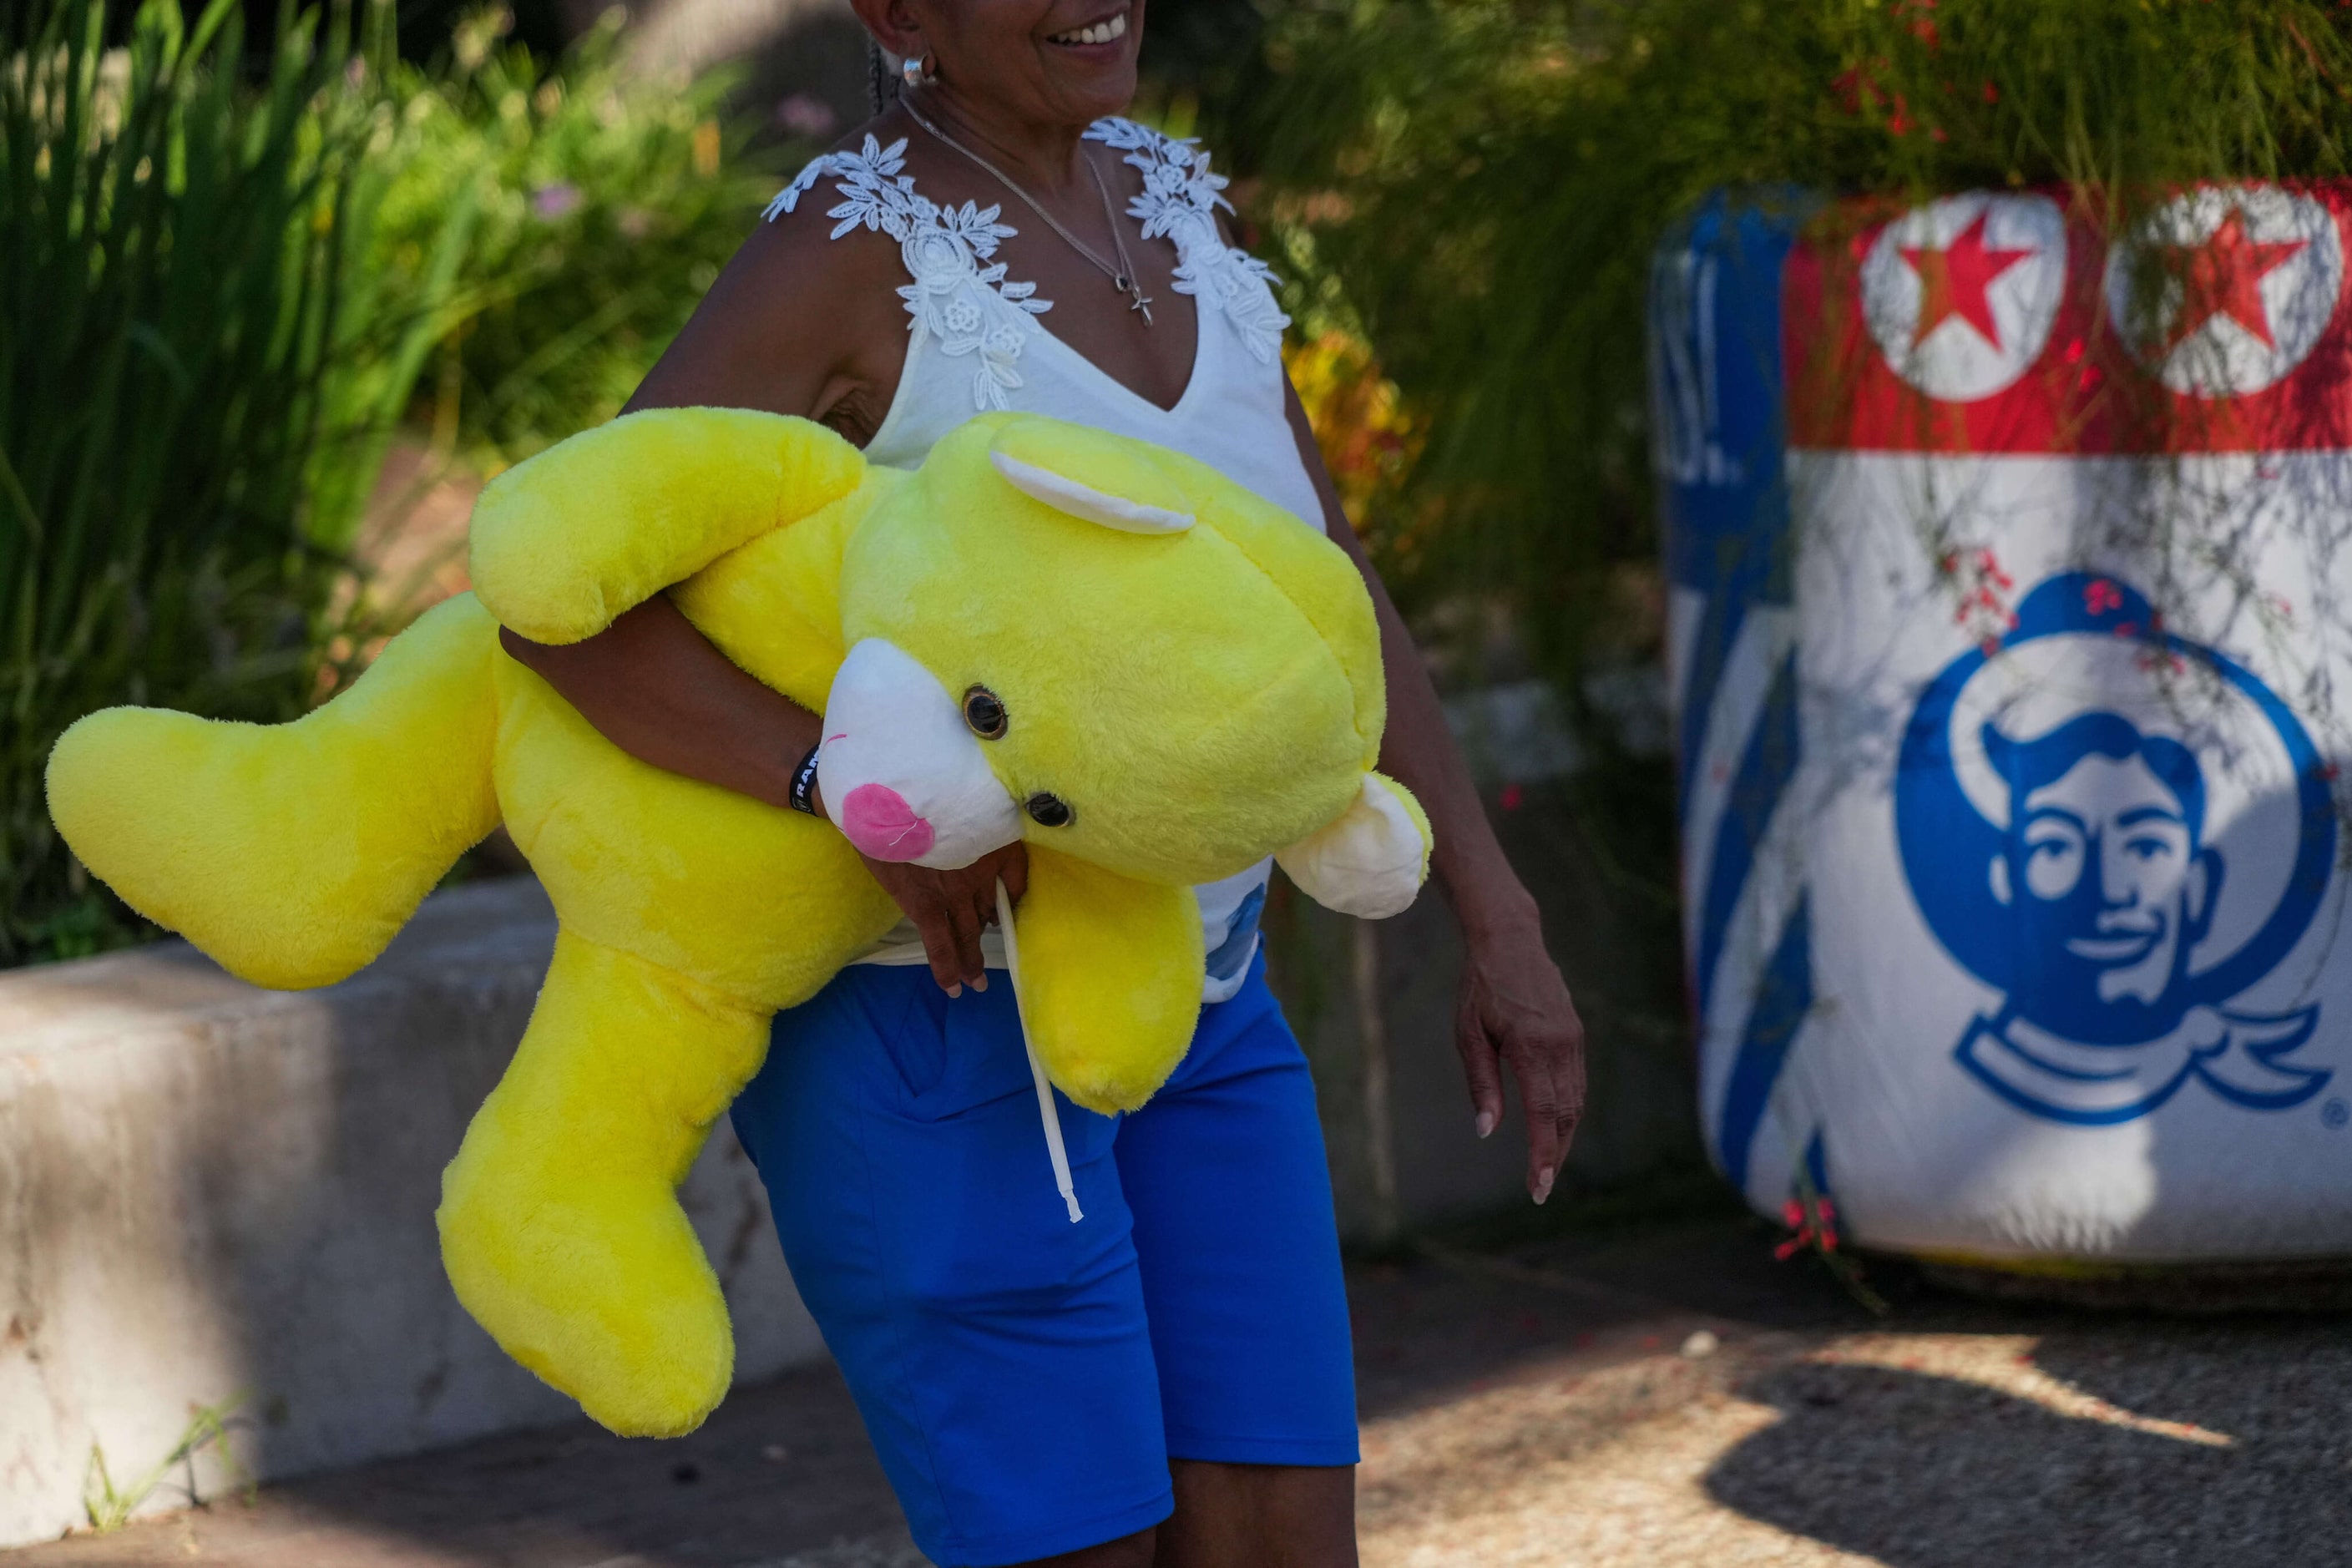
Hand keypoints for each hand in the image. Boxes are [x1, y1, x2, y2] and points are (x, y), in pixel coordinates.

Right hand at [810, 777, 1027, 994]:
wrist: (886, 796)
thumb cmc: (922, 788)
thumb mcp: (964, 798)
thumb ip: (977, 819)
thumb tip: (974, 835)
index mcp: (995, 842)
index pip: (1015, 878)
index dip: (1012, 895)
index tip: (1006, 905)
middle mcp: (982, 870)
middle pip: (992, 909)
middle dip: (994, 930)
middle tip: (995, 947)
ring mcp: (955, 892)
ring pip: (970, 932)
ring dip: (973, 958)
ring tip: (976, 981)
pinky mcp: (926, 906)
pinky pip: (941, 944)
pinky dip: (948, 967)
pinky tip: (954, 986)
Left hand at [1455, 910, 1586, 1203]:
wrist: (1511, 941)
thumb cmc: (1481, 988)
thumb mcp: (1468, 1033)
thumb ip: (1481, 1084)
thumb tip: (1487, 1131)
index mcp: (1532, 1046)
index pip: (1543, 1113)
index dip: (1543, 1154)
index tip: (1539, 1187)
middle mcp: (1561, 1046)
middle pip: (1564, 1115)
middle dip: (1554, 1155)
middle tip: (1540, 1188)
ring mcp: (1573, 1040)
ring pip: (1575, 1101)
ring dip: (1562, 1136)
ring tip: (1546, 1166)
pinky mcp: (1576, 1036)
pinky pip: (1576, 1083)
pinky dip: (1567, 1111)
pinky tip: (1553, 1127)